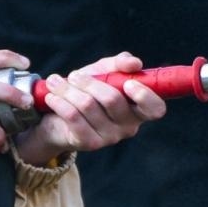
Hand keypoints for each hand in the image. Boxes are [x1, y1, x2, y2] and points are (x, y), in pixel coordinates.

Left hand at [13, 52, 166, 166]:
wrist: (58, 117)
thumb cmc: (87, 92)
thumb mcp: (103, 73)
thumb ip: (119, 64)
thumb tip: (134, 63)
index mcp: (138, 109)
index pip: (155, 109)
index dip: (145, 96)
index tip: (128, 83)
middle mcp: (128, 126)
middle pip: (112, 100)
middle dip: (89, 83)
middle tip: (74, 75)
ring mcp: (109, 137)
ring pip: (88, 105)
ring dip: (68, 89)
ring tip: (55, 82)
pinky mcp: (88, 143)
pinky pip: (73, 117)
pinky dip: (60, 101)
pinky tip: (52, 96)